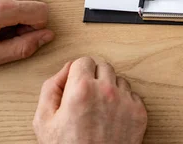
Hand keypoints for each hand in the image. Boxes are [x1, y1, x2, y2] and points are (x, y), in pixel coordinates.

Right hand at [33, 57, 147, 143]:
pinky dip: (123, 103)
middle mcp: (107, 91)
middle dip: (93, 77)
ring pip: (119, 80)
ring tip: (99, 110)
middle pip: (103, 66)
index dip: (77, 73)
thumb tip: (65, 69)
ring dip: (110, 89)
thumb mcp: (44, 121)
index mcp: (82, 89)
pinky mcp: (139, 113)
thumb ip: (50, 88)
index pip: (83, 61)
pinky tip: (111, 117)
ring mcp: (126, 101)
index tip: (75, 84)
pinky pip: (132, 96)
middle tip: (86, 97)